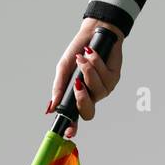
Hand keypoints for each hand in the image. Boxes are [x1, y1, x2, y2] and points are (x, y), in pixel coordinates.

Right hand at [47, 18, 123, 137]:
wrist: (94, 32)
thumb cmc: (77, 50)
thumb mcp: (64, 69)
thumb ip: (58, 88)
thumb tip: (50, 108)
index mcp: (78, 96)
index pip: (75, 117)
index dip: (72, 127)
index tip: (68, 132)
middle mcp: (92, 96)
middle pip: (89, 112)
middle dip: (82, 98)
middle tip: (77, 84)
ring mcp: (104, 89)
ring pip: (97, 91)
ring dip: (88, 72)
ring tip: (82, 58)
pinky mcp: (114, 78)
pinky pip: (105, 77)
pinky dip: (96, 64)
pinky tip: (92, 54)